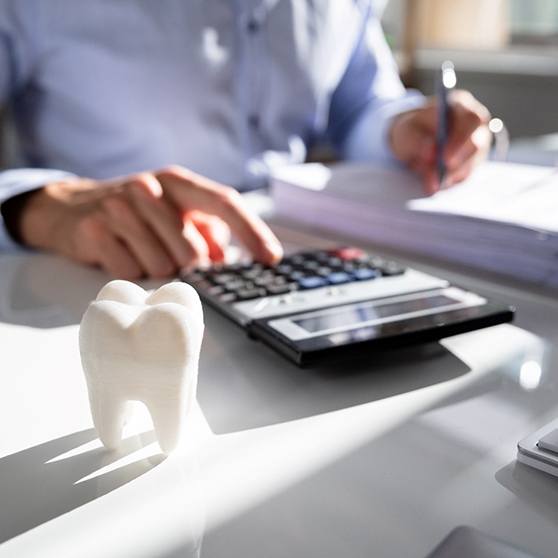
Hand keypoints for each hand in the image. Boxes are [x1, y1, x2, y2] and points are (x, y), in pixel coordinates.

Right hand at [19, 166, 282, 278]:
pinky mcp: (94, 230)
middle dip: (188, 267)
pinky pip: (131, 273)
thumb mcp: (174, 212)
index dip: (252, 231)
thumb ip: (206, 232)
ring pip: (162, 267)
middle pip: (193, 252)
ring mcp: (119, 207)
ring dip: (157, 271)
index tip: (271, 258)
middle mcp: (150, 188)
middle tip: (170, 258)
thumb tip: (227, 261)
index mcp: (177, 182)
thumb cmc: (137, 214)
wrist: (70, 207)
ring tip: (141, 251)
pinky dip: (131, 273)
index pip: (224, 202)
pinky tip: (120, 253)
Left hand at [390, 90, 490, 193]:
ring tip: (430, 183)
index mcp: (460, 105)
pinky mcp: (472, 161)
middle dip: (459, 162)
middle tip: (441, 176)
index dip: (461, 140)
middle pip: (477, 143)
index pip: (472, 120)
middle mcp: (475, 124)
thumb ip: (416, 139)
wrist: (412, 140)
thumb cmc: (411, 130)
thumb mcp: (406, 131)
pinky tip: (435, 184)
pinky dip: (450, 181)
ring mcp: (477, 143)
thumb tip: (431, 152)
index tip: (445, 159)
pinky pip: (465, 175)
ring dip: (451, 175)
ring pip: (472, 162)